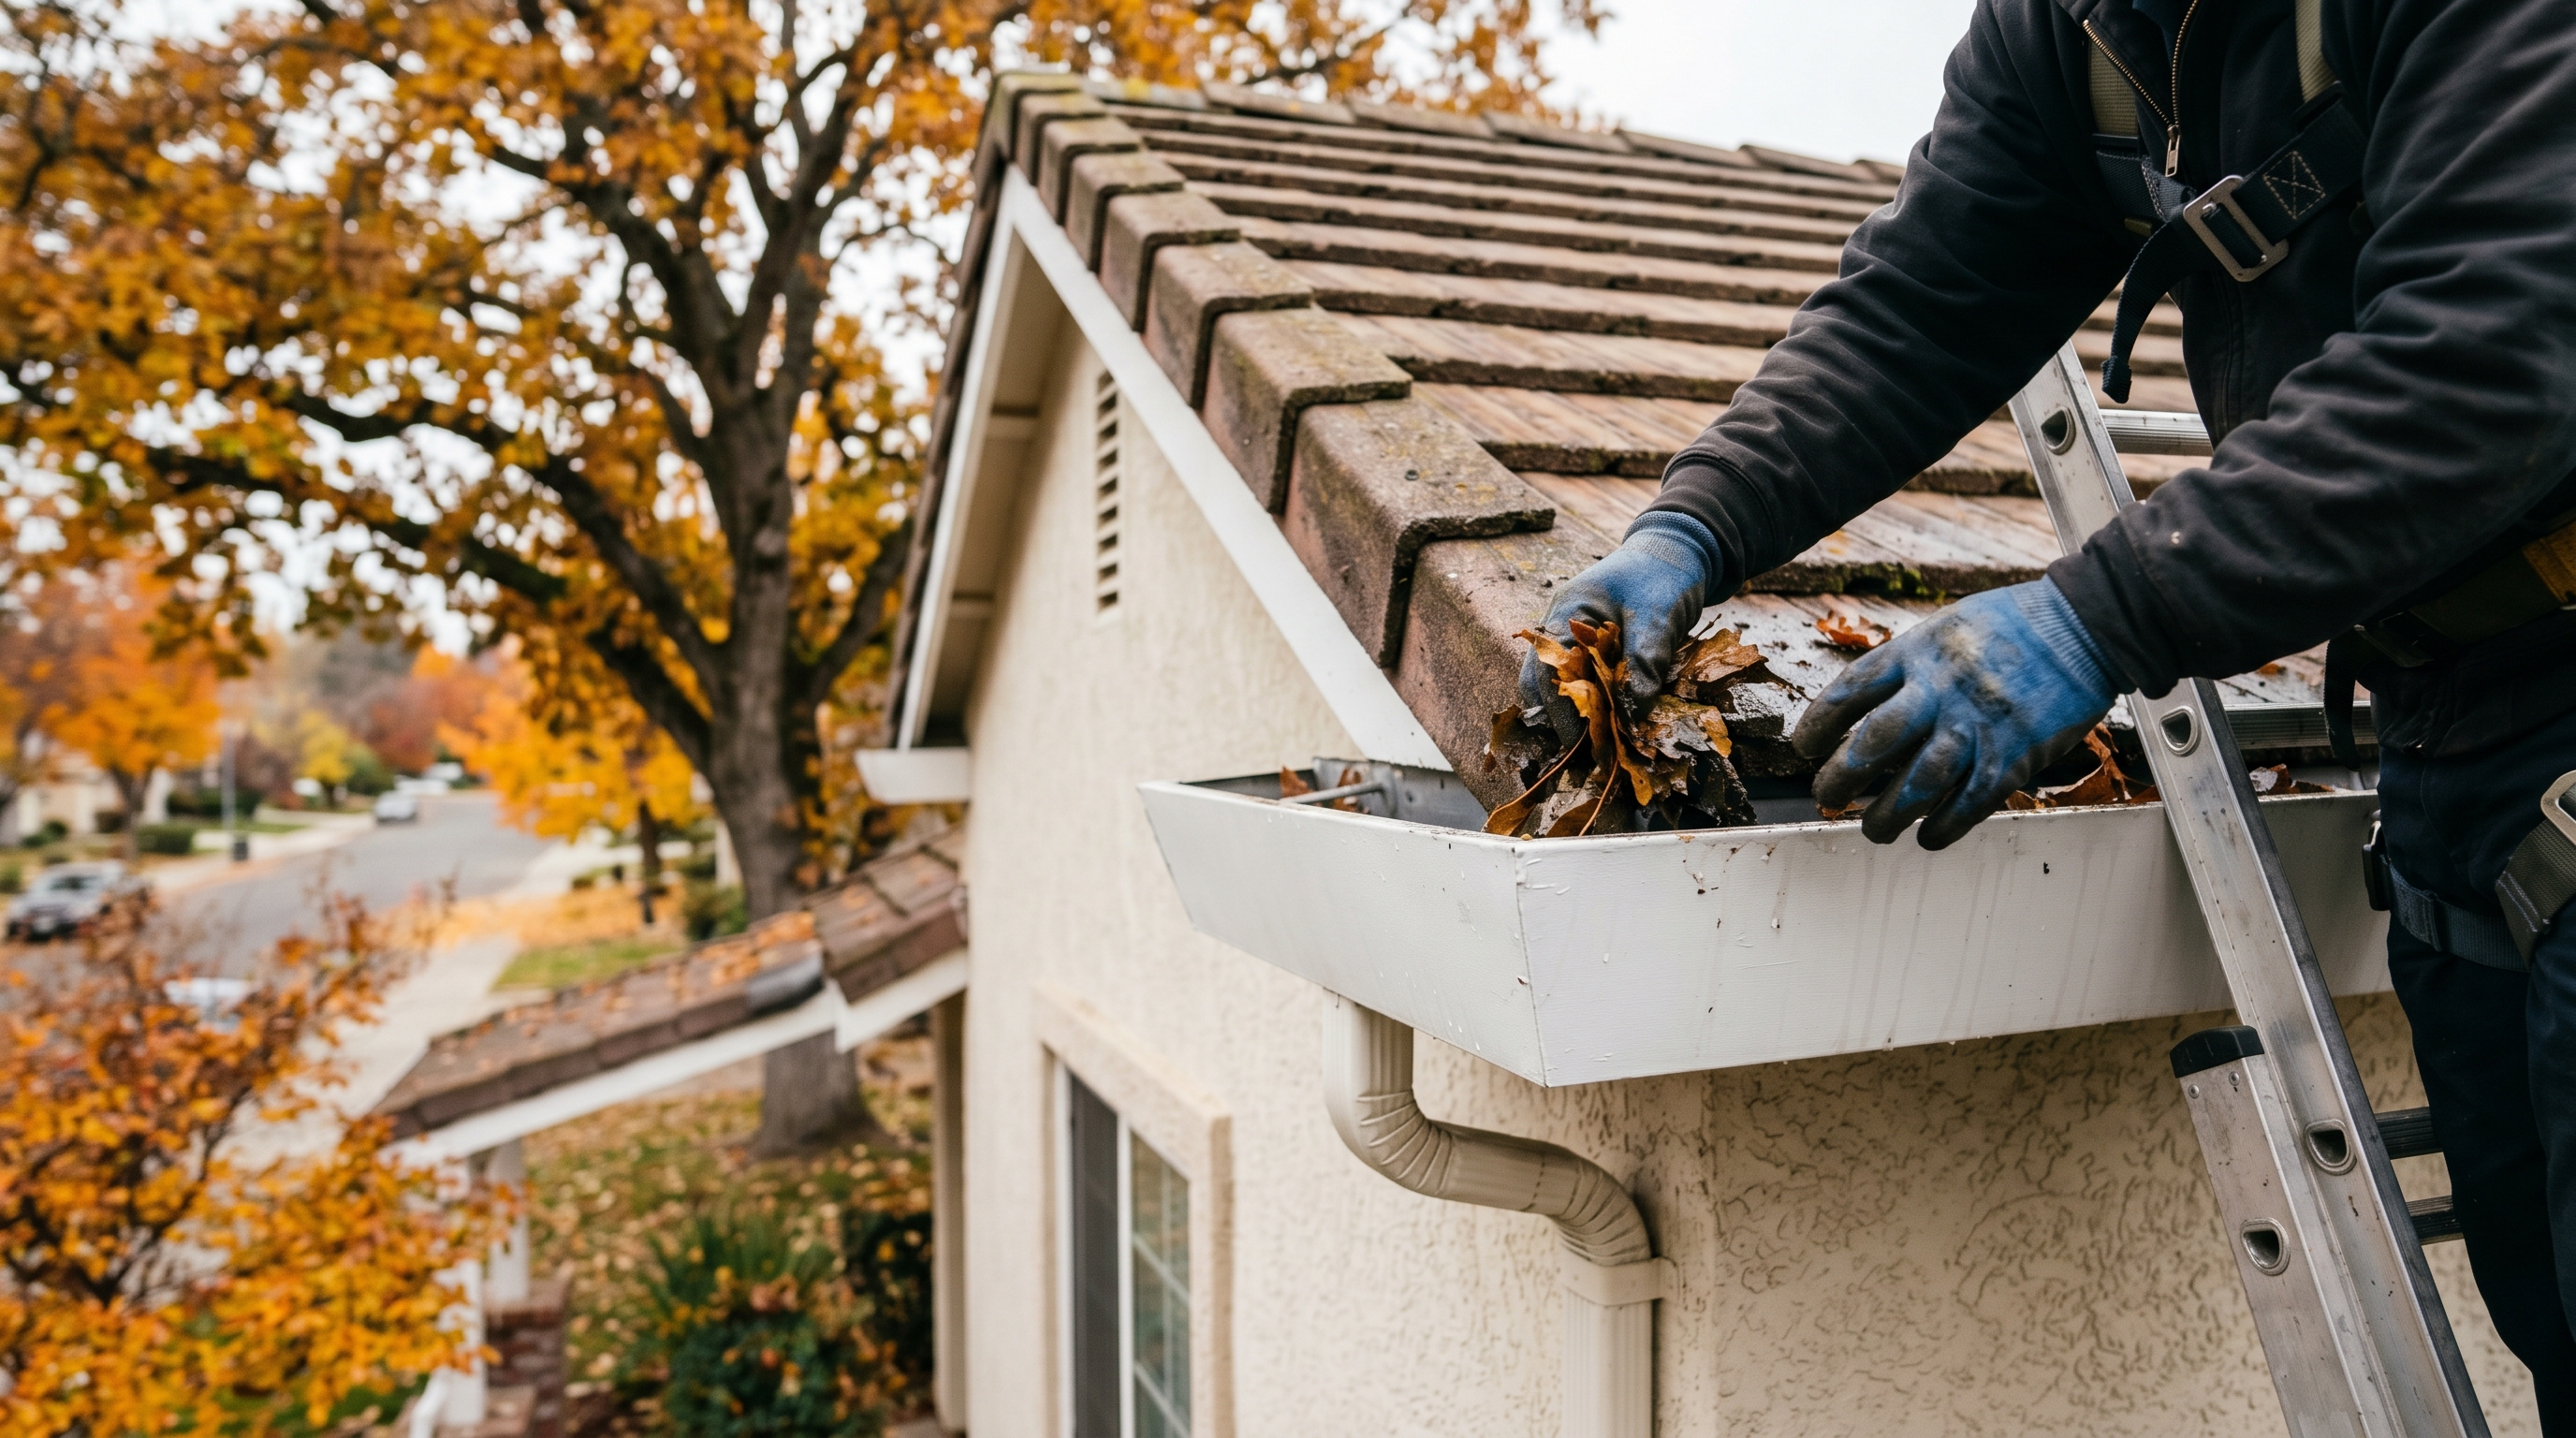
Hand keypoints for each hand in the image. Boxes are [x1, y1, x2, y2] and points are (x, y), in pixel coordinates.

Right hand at [1518, 512, 1726, 741]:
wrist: (1676, 552)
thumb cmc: (1663, 576)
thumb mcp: (1658, 616)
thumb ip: (1643, 662)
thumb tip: (1632, 716)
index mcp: (1566, 614)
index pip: (1547, 672)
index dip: (1560, 713)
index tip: (1582, 745)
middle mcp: (1559, 630)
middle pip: (1541, 686)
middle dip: (1559, 723)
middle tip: (1586, 757)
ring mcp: (1572, 640)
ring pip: (1557, 689)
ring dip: (1573, 718)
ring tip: (1596, 748)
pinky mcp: (1591, 652)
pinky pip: (1580, 685)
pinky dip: (1590, 707)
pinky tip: (1608, 727)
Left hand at [1790, 578, 2119, 848]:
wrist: (2085, 627)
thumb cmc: (2011, 626)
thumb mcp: (1944, 627)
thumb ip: (1906, 666)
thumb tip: (1864, 710)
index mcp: (1918, 651)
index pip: (1850, 693)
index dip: (1818, 726)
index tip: (1803, 748)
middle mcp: (1942, 689)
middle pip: (1875, 742)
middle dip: (1841, 777)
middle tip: (1826, 796)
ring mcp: (1979, 724)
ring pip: (1919, 782)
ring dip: (1888, 814)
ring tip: (1874, 830)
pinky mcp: (2015, 755)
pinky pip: (1971, 802)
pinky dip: (1945, 826)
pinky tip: (1927, 836)